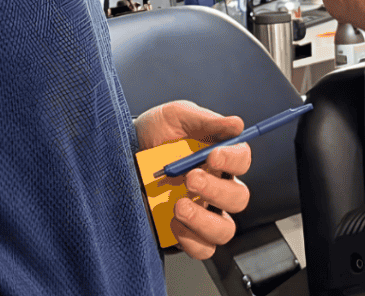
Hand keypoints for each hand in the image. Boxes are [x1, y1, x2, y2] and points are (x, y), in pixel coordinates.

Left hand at [134, 100, 249, 258]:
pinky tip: (171, 221)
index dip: (233, 159)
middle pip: (238, 198)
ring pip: (225, 229)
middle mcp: (215, 187)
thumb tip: (236, 124)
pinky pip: (201, 248)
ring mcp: (201, 212)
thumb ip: (206, 120)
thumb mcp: (176, 117)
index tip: (213, 156)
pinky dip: (190, 239)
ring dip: (206, 221)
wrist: (122, 153)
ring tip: (179, 206)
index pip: (242, 160)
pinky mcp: (184, 233)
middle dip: (217, 191)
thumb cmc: (153, 132)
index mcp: (218, 157)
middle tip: (190, 179)